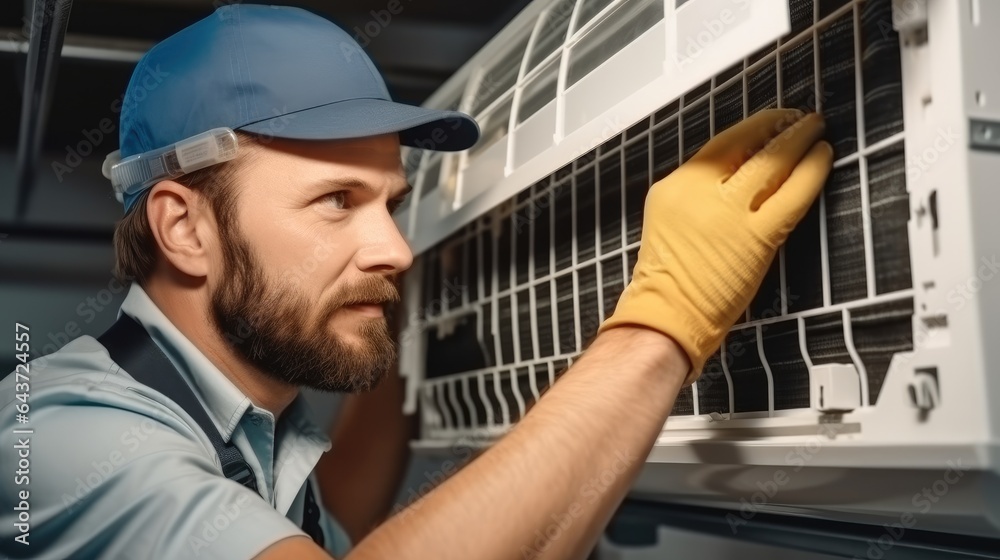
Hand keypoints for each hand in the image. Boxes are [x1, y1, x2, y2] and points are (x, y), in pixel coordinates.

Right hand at [599, 109, 832, 385]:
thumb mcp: (671, 223)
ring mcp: (728, 213)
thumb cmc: (671, 283)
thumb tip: (742, 176)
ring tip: (815, 130)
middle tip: (800, 119)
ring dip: (799, 140)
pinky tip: (823, 159)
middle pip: (747, 145)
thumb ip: (700, 197)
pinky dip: (812, 172)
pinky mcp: (756, 237)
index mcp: (675, 186)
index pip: (721, 144)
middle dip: (779, 127)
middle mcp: (698, 191)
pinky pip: (792, 194)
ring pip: (772, 162)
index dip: (753, 129)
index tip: (772, 122)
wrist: (665, 320)